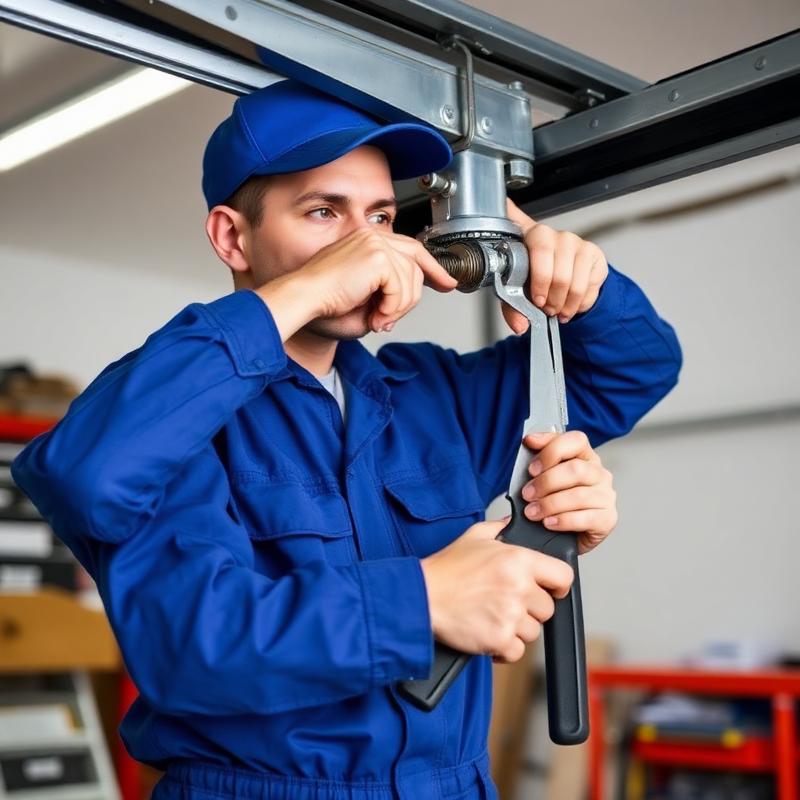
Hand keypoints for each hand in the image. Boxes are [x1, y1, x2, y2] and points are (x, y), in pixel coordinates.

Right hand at [256, 228, 456, 340]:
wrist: (305, 299)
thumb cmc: (324, 302)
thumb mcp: (365, 299)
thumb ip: (389, 295)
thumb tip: (406, 304)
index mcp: (368, 241)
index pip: (411, 249)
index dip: (432, 267)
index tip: (445, 282)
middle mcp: (373, 237)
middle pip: (416, 264)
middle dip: (418, 294)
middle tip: (395, 317)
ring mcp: (376, 244)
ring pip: (411, 281)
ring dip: (398, 308)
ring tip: (377, 319)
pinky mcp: (377, 258)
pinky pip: (401, 289)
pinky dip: (392, 309)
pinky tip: (375, 316)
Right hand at [420, 519, 573, 662]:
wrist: (422, 596)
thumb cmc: (446, 568)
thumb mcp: (474, 536)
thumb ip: (501, 528)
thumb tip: (513, 524)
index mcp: (519, 560)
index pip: (563, 576)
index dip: (558, 584)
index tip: (549, 589)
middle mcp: (519, 587)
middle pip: (548, 608)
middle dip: (530, 608)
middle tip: (506, 602)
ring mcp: (510, 615)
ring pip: (533, 631)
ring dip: (516, 628)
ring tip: (493, 616)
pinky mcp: (499, 639)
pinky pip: (516, 651)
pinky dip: (504, 648)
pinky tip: (488, 633)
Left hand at [503, 198, 607, 330]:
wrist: (567, 274)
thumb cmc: (537, 277)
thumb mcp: (518, 290)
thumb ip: (513, 307)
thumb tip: (520, 326)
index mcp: (528, 236)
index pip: (520, 226)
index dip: (529, 265)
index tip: (533, 294)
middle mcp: (553, 235)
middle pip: (554, 274)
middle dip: (549, 300)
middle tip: (546, 309)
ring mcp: (576, 242)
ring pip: (572, 284)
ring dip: (564, 305)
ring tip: (558, 310)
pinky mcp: (594, 254)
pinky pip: (588, 288)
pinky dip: (579, 304)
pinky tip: (571, 304)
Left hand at [521, 431, 616, 554]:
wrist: (566, 537)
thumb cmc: (555, 503)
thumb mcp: (544, 479)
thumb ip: (539, 461)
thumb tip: (528, 442)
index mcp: (585, 457)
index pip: (576, 441)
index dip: (552, 450)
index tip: (531, 465)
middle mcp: (599, 474)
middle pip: (576, 469)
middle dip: (546, 481)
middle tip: (527, 494)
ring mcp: (606, 496)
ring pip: (579, 495)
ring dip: (549, 504)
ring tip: (532, 512)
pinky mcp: (607, 519)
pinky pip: (585, 518)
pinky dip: (562, 521)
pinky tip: (548, 523)